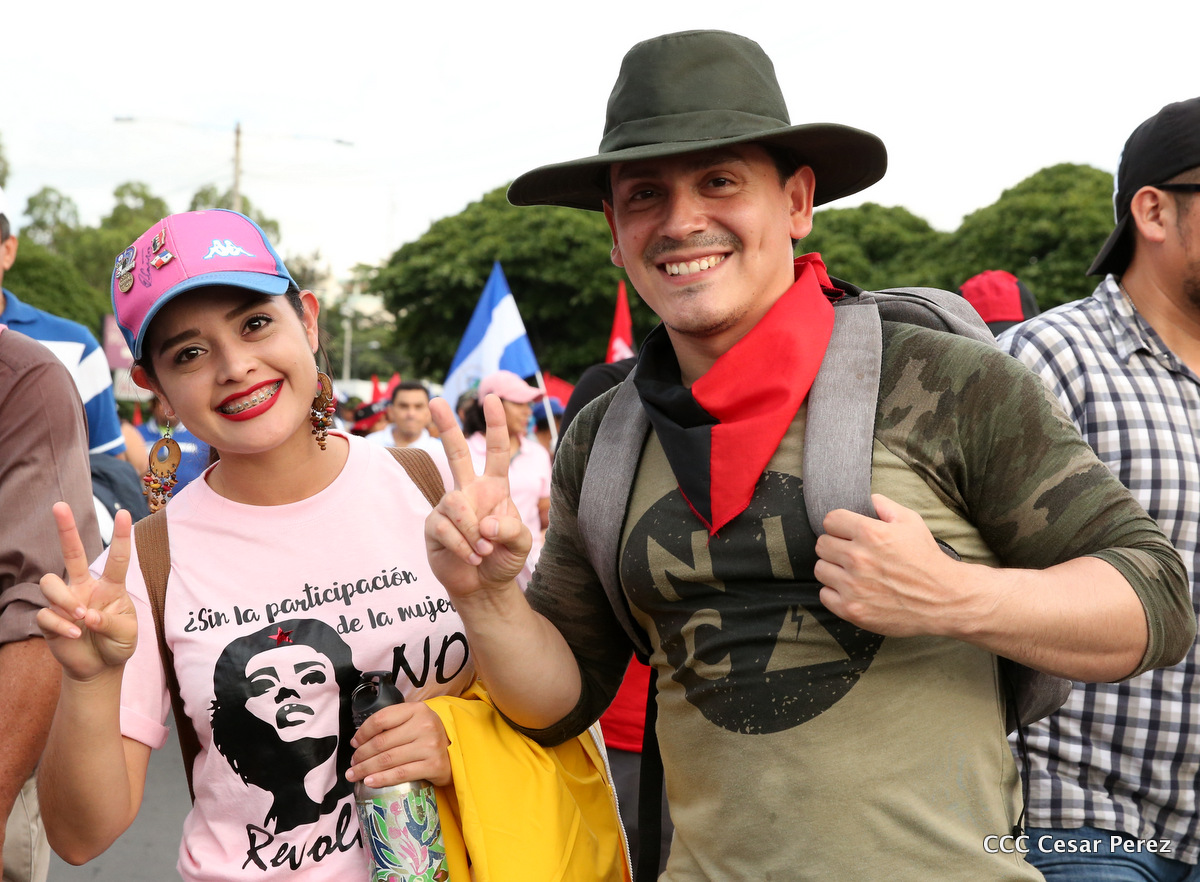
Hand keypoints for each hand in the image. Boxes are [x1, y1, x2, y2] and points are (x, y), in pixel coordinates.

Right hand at [36, 503, 137, 680]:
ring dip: (65, 600)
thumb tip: (88, 615)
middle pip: (72, 553)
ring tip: (82, 618)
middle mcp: (86, 587)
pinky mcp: (50, 619)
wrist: (100, 667)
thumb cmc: (117, 643)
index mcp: (111, 586)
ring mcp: (66, 601)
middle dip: (65, 529)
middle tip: (59, 505)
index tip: (124, 512)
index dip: (121, 536)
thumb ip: (110, 622)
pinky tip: (75, 634)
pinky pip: (46, 613)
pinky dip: (62, 625)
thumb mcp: (126, 634)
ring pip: (51, 582)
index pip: (117, 558)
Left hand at [347, 701, 451, 787]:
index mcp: (417, 709)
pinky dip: (382, 779)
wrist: (455, 754)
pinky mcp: (433, 766)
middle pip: (382, 742)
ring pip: (388, 759)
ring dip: (366, 769)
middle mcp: (425, 725)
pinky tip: (370, 782)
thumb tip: (358, 741)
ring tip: (354, 775)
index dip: (363, 732)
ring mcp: (430, 746)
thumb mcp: (414, 721)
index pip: (381, 719)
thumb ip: (392, 724)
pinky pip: (400, 774)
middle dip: (361, 755)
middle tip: (352, 764)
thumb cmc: (427, 737)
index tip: (354, 744)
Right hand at [425, 395, 531, 601]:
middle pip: (456, 453)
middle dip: (446, 426)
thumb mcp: (521, 545)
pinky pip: (446, 528)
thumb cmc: (504, 558)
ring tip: (483, 552)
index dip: (496, 426)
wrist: (483, 587)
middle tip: (434, 400)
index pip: (497, 452)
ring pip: (456, 504)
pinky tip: (471, 558)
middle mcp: (469, 491)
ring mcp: (449, 508)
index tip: (493, 398)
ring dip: (472, 533)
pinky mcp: (434, 527)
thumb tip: (484, 523)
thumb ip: (512, 530)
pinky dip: (463, 546)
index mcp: (494, 488)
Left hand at [814, 494, 966, 637]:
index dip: (839, 525)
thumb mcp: (912, 522)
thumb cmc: (927, 559)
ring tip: (851, 572)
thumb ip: (885, 506)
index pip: (830, 520)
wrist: (945, 599)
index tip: (847, 532)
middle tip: (850, 553)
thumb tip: (868, 499)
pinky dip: (835, 593)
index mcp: (870, 533)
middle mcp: (858, 558)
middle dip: (835, 546)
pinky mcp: (852, 609)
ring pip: (820, 569)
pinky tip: (852, 590)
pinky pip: (824, 594)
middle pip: (821, 545)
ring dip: (833, 570)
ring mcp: (853, 586)